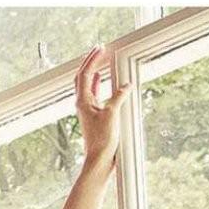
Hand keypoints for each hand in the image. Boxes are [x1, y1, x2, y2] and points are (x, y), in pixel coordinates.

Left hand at [75, 45, 130, 169]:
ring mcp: (87, 110)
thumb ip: (119, 96)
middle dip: (90, 62)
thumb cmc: (102, 140)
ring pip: (87, 86)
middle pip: (83, 77)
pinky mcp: (93, 117)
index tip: (101, 48)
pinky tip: (103, 81)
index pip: (86, 73)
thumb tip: (126, 85)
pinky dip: (98, 85)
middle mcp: (82, 104)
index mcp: (83, 101)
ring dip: (93, 72)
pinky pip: (94, 95)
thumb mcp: (112, 114)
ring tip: (100, 61)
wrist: (99, 161)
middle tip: (99, 50)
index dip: (93, 59)